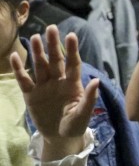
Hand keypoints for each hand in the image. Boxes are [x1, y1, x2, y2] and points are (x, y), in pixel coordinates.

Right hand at [13, 27, 99, 157]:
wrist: (59, 137)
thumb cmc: (75, 124)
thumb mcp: (83, 114)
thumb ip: (89, 98)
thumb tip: (96, 81)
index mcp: (73, 84)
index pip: (73, 64)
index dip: (72, 50)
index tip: (71, 35)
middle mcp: (58, 81)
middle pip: (55, 60)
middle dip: (53, 45)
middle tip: (51, 28)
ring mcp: (44, 87)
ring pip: (40, 66)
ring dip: (38, 52)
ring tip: (36, 37)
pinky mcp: (31, 95)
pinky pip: (24, 80)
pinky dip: (19, 69)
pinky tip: (15, 56)